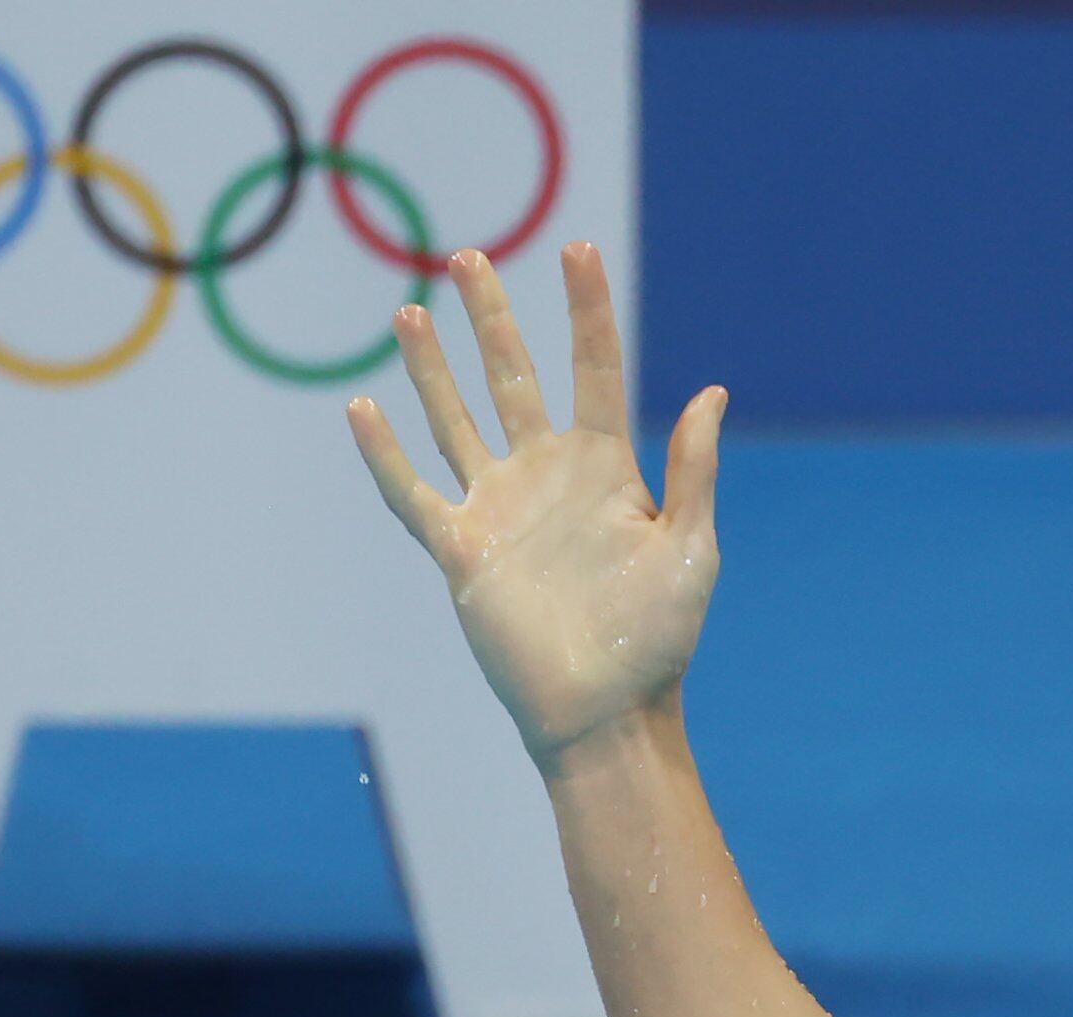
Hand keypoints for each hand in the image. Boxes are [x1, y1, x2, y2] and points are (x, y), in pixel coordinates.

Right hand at [347, 244, 721, 769]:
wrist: (607, 712)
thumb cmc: (660, 639)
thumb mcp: (691, 550)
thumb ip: (694, 471)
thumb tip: (711, 392)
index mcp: (608, 470)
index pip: (595, 370)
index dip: (588, 310)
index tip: (579, 248)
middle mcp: (548, 477)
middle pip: (513, 377)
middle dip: (493, 317)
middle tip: (469, 256)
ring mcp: (499, 509)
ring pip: (457, 419)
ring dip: (434, 367)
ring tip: (413, 308)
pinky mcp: (460, 550)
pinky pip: (411, 492)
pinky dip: (384, 453)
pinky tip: (362, 406)